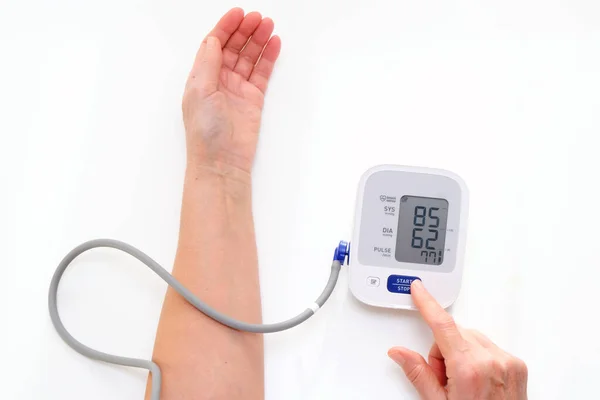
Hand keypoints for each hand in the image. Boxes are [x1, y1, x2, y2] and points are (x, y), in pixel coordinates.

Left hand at [182, 8, 280, 173]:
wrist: (222, 161)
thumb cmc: (205, 131)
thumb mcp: (200, 91)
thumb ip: (208, 63)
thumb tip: (214, 39)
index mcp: (202, 76)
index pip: (214, 44)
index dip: (225, 27)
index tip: (238, 14)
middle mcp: (219, 80)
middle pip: (233, 47)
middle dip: (244, 31)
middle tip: (258, 18)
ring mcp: (237, 89)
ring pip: (249, 58)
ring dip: (258, 41)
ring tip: (269, 25)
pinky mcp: (254, 99)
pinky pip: (262, 73)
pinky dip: (268, 58)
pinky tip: (274, 44)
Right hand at [388, 280, 527, 399]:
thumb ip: (418, 373)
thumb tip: (399, 353)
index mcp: (468, 368)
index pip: (442, 325)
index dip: (427, 304)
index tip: (419, 289)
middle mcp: (491, 360)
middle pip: (455, 334)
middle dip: (443, 350)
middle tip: (444, 378)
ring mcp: (507, 362)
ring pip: (471, 338)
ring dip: (461, 353)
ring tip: (463, 383)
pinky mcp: (517, 365)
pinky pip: (489, 347)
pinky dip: (479, 358)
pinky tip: (478, 381)